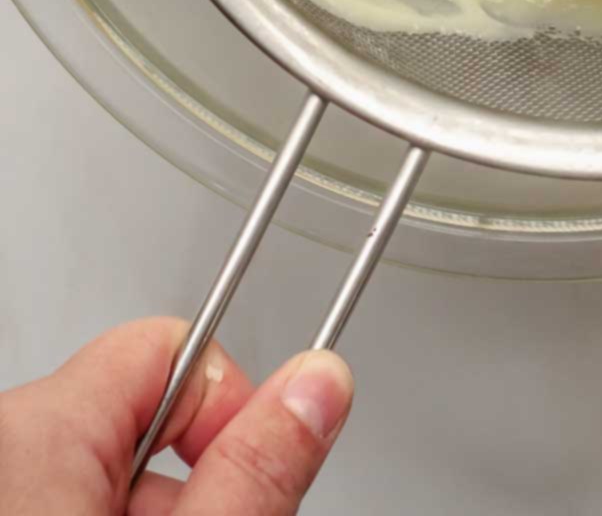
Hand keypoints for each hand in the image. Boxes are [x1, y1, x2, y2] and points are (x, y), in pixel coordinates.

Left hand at [0, 319, 353, 512]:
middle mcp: (5, 442)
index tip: (252, 473)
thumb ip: (255, 469)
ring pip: (109, 462)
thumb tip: (321, 381)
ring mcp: (1, 478)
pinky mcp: (6, 503)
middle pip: (146, 411)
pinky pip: (68, 490)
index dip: (231, 410)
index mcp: (37, 432)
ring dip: (157, 507)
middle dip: (195, 475)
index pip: (175, 349)